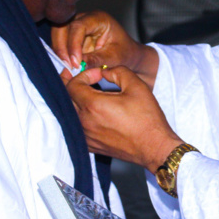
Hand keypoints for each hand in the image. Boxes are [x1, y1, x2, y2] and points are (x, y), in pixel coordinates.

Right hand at [51, 11, 158, 86]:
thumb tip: (78, 64)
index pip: (79, 26)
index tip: (75, 62)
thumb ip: (96, 60)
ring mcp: (78, 26)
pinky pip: (62, 43)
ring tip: (68, 67)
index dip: (73, 44)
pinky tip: (68, 65)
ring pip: (59, 34)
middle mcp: (86, 18)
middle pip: (63, 26)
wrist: (127, 55)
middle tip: (67, 65)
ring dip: (60, 50)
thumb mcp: (114, 58)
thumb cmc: (125, 53)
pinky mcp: (74, 36)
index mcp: (99, 19)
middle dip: (62, 46)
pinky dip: (62, 54)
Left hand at [62, 67, 181, 171]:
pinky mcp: (90, 145)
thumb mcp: (137, 86)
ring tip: (85, 92)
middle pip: (65, 98)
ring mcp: (85, 135)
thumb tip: (105, 71)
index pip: (72, 85)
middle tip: (79, 77)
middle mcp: (84, 122)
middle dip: (71, 84)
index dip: (83, 75)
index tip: (98, 74)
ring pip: (68, 113)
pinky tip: (90, 112)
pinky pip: (75, 127)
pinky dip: (78, 116)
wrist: (153, 147)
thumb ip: (118, 71)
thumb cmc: (147, 118)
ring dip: (74, 100)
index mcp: (94, 105)